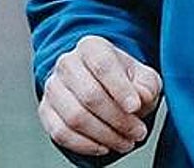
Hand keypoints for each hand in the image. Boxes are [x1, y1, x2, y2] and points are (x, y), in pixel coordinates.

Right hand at [38, 35, 162, 157]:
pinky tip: (104, 147)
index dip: (120, 89)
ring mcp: (53, 87)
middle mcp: (67, 63)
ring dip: (104, 135)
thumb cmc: (125, 80)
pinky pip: (61, 133)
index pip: (103, 66)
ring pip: (75, 117)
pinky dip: (85, 145)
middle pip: (90, 95)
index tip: (136, 108)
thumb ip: (146, 86)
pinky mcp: (46, 110)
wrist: (102, 86)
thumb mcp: (143, 77)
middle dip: (117, 119)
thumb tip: (140, 99)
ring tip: (125, 142)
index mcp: (92, 46)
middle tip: (138, 132)